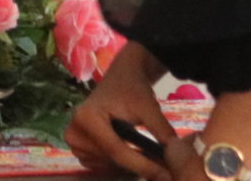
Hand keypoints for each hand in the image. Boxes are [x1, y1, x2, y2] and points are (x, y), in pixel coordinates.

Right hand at [63, 41, 180, 177]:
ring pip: (108, 165)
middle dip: (139, 166)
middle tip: (163, 170)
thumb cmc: (133, 89)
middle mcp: (75, 132)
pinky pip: (102, 165)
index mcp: (86, 117)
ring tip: (151, 161)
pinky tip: (133, 155)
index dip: (142, 165)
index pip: (116, 150)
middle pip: (111, 160)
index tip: (165, 175)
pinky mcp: (79, 149)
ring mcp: (74, 143)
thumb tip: (175, 155)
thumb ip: (160, 129)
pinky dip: (119, 164)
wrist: (122, 79)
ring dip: (129, 166)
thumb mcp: (148, 106)